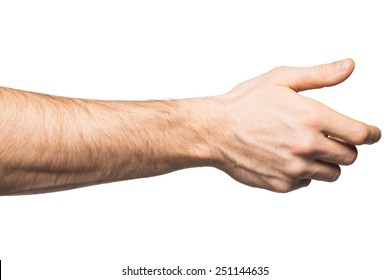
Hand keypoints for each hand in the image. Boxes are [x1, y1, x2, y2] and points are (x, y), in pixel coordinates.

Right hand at [210, 59, 380, 191]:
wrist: (214, 130)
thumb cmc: (244, 103)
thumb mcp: (281, 79)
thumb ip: (319, 75)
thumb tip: (349, 67)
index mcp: (311, 118)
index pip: (360, 134)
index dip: (371, 134)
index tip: (371, 134)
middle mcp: (307, 146)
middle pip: (350, 157)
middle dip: (346, 147)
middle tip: (332, 139)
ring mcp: (294, 168)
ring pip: (331, 173)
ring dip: (326, 162)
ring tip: (306, 148)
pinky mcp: (282, 184)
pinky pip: (306, 182)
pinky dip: (302, 172)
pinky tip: (285, 158)